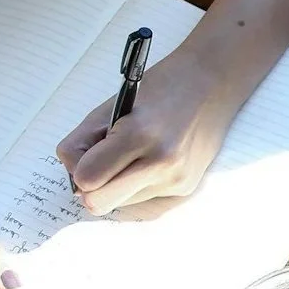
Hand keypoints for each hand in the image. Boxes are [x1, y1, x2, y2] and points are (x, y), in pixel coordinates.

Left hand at [55, 36, 249, 215]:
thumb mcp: (111, 106)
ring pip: (121, 204)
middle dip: (92, 186)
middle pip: (99, 203)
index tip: (85, 154)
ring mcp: (176, 179)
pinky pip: (143, 198)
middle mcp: (161, 163)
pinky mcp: (186, 188)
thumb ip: (83, 142)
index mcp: (139, 135)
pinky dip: (138, 183)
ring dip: (117, 184)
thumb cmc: (159, 88)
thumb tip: (76, 180)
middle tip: (100, 163)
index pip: (86, 178)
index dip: (77, 168)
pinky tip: (152, 159)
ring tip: (134, 154)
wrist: (212, 84)